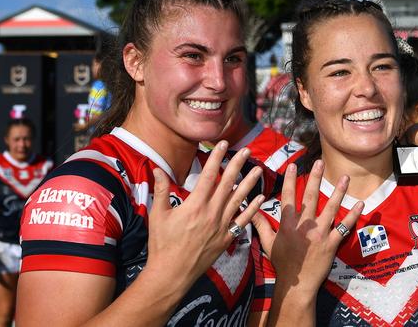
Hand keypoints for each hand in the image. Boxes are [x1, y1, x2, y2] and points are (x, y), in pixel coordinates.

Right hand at [145, 141, 265, 283]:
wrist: (172, 273)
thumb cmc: (162, 244)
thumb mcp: (158, 215)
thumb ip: (161, 190)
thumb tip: (158, 170)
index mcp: (195, 205)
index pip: (208, 175)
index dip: (216, 158)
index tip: (223, 144)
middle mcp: (211, 212)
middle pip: (227, 183)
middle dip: (237, 164)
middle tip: (246, 150)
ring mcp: (221, 226)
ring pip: (239, 199)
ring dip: (249, 183)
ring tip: (258, 169)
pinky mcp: (226, 238)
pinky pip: (243, 220)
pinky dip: (252, 209)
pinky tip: (260, 199)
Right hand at [253, 160, 363, 295]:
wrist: (296, 285)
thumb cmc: (282, 264)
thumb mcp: (268, 244)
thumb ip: (261, 226)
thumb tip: (251, 212)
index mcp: (288, 224)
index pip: (288, 197)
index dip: (289, 180)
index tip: (292, 165)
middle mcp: (304, 226)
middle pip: (310, 197)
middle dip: (315, 178)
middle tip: (319, 162)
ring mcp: (319, 234)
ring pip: (330, 208)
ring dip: (338, 192)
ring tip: (345, 177)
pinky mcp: (331, 244)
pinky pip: (344, 228)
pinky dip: (353, 216)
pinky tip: (360, 204)